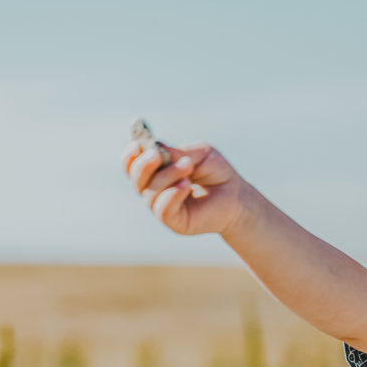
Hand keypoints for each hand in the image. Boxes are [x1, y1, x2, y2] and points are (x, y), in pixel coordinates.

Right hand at [120, 138, 253, 236]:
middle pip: (135, 180)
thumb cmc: (217, 173)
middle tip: (156, 154)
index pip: (132, 165)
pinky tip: (187, 185)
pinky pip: (162, 210)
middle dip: (143, 165)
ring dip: (168, 176)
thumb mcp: (199, 154)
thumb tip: (155, 148)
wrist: (237, 196)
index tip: (136, 145)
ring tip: (188, 167)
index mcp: (156, 172)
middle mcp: (155, 191)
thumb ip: (177, 152)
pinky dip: (172, 194)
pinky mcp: (174, 222)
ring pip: (150, 192)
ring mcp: (163, 207)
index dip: (130, 156)